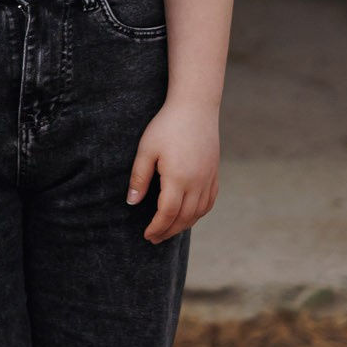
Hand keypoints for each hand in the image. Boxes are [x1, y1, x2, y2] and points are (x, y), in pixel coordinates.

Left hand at [128, 99, 219, 241]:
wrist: (195, 107)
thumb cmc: (166, 126)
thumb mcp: (146, 150)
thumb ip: (139, 178)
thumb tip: (132, 202)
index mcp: (178, 179)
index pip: (167, 214)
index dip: (157, 227)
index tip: (147, 235)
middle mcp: (197, 183)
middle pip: (184, 217)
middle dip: (168, 231)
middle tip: (154, 239)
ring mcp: (209, 179)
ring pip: (198, 212)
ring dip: (184, 225)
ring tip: (169, 230)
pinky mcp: (214, 173)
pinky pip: (209, 201)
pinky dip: (199, 213)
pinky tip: (189, 215)